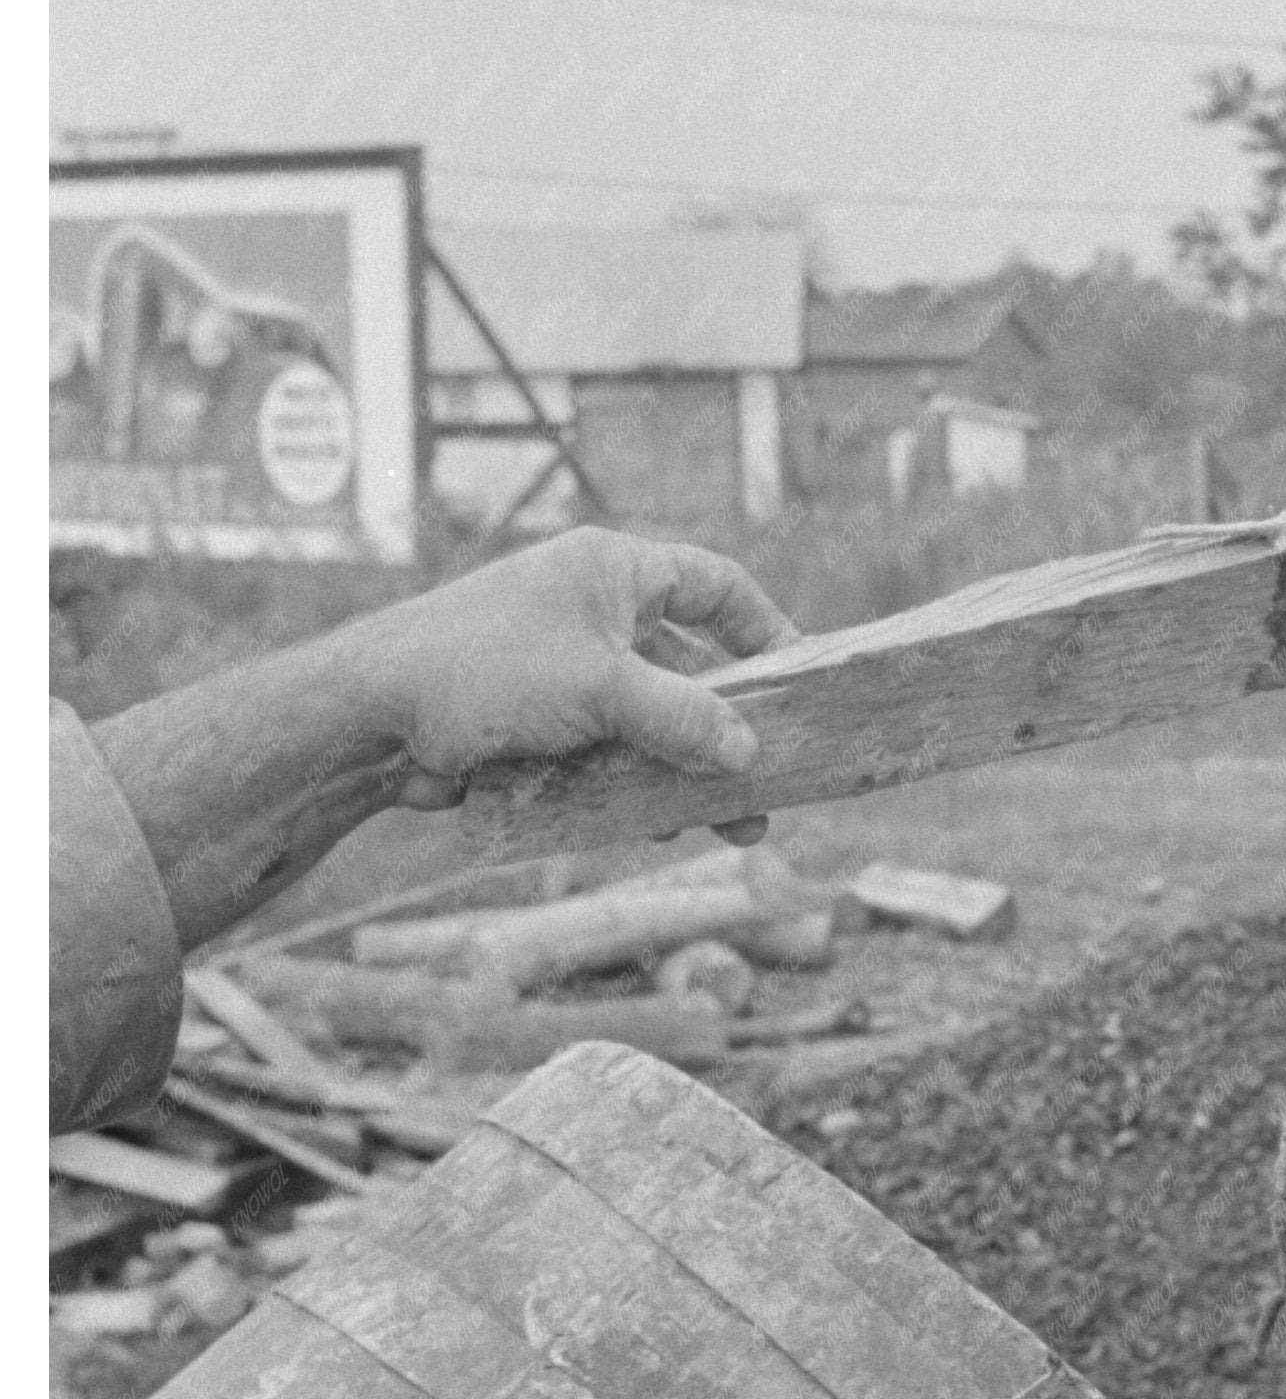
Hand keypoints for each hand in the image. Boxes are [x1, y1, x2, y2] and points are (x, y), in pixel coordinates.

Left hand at [367, 531, 798, 832]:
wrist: (370, 720)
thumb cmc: (480, 670)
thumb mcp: (598, 688)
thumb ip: (681, 717)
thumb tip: (750, 752)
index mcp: (611, 572)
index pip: (713, 584)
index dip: (764, 627)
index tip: (801, 679)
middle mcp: (592, 614)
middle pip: (689, 666)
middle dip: (730, 727)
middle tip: (770, 780)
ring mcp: (566, 671)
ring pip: (651, 721)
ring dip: (688, 769)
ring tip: (728, 824)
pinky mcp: (541, 724)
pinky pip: (610, 754)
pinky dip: (637, 785)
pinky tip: (658, 825)